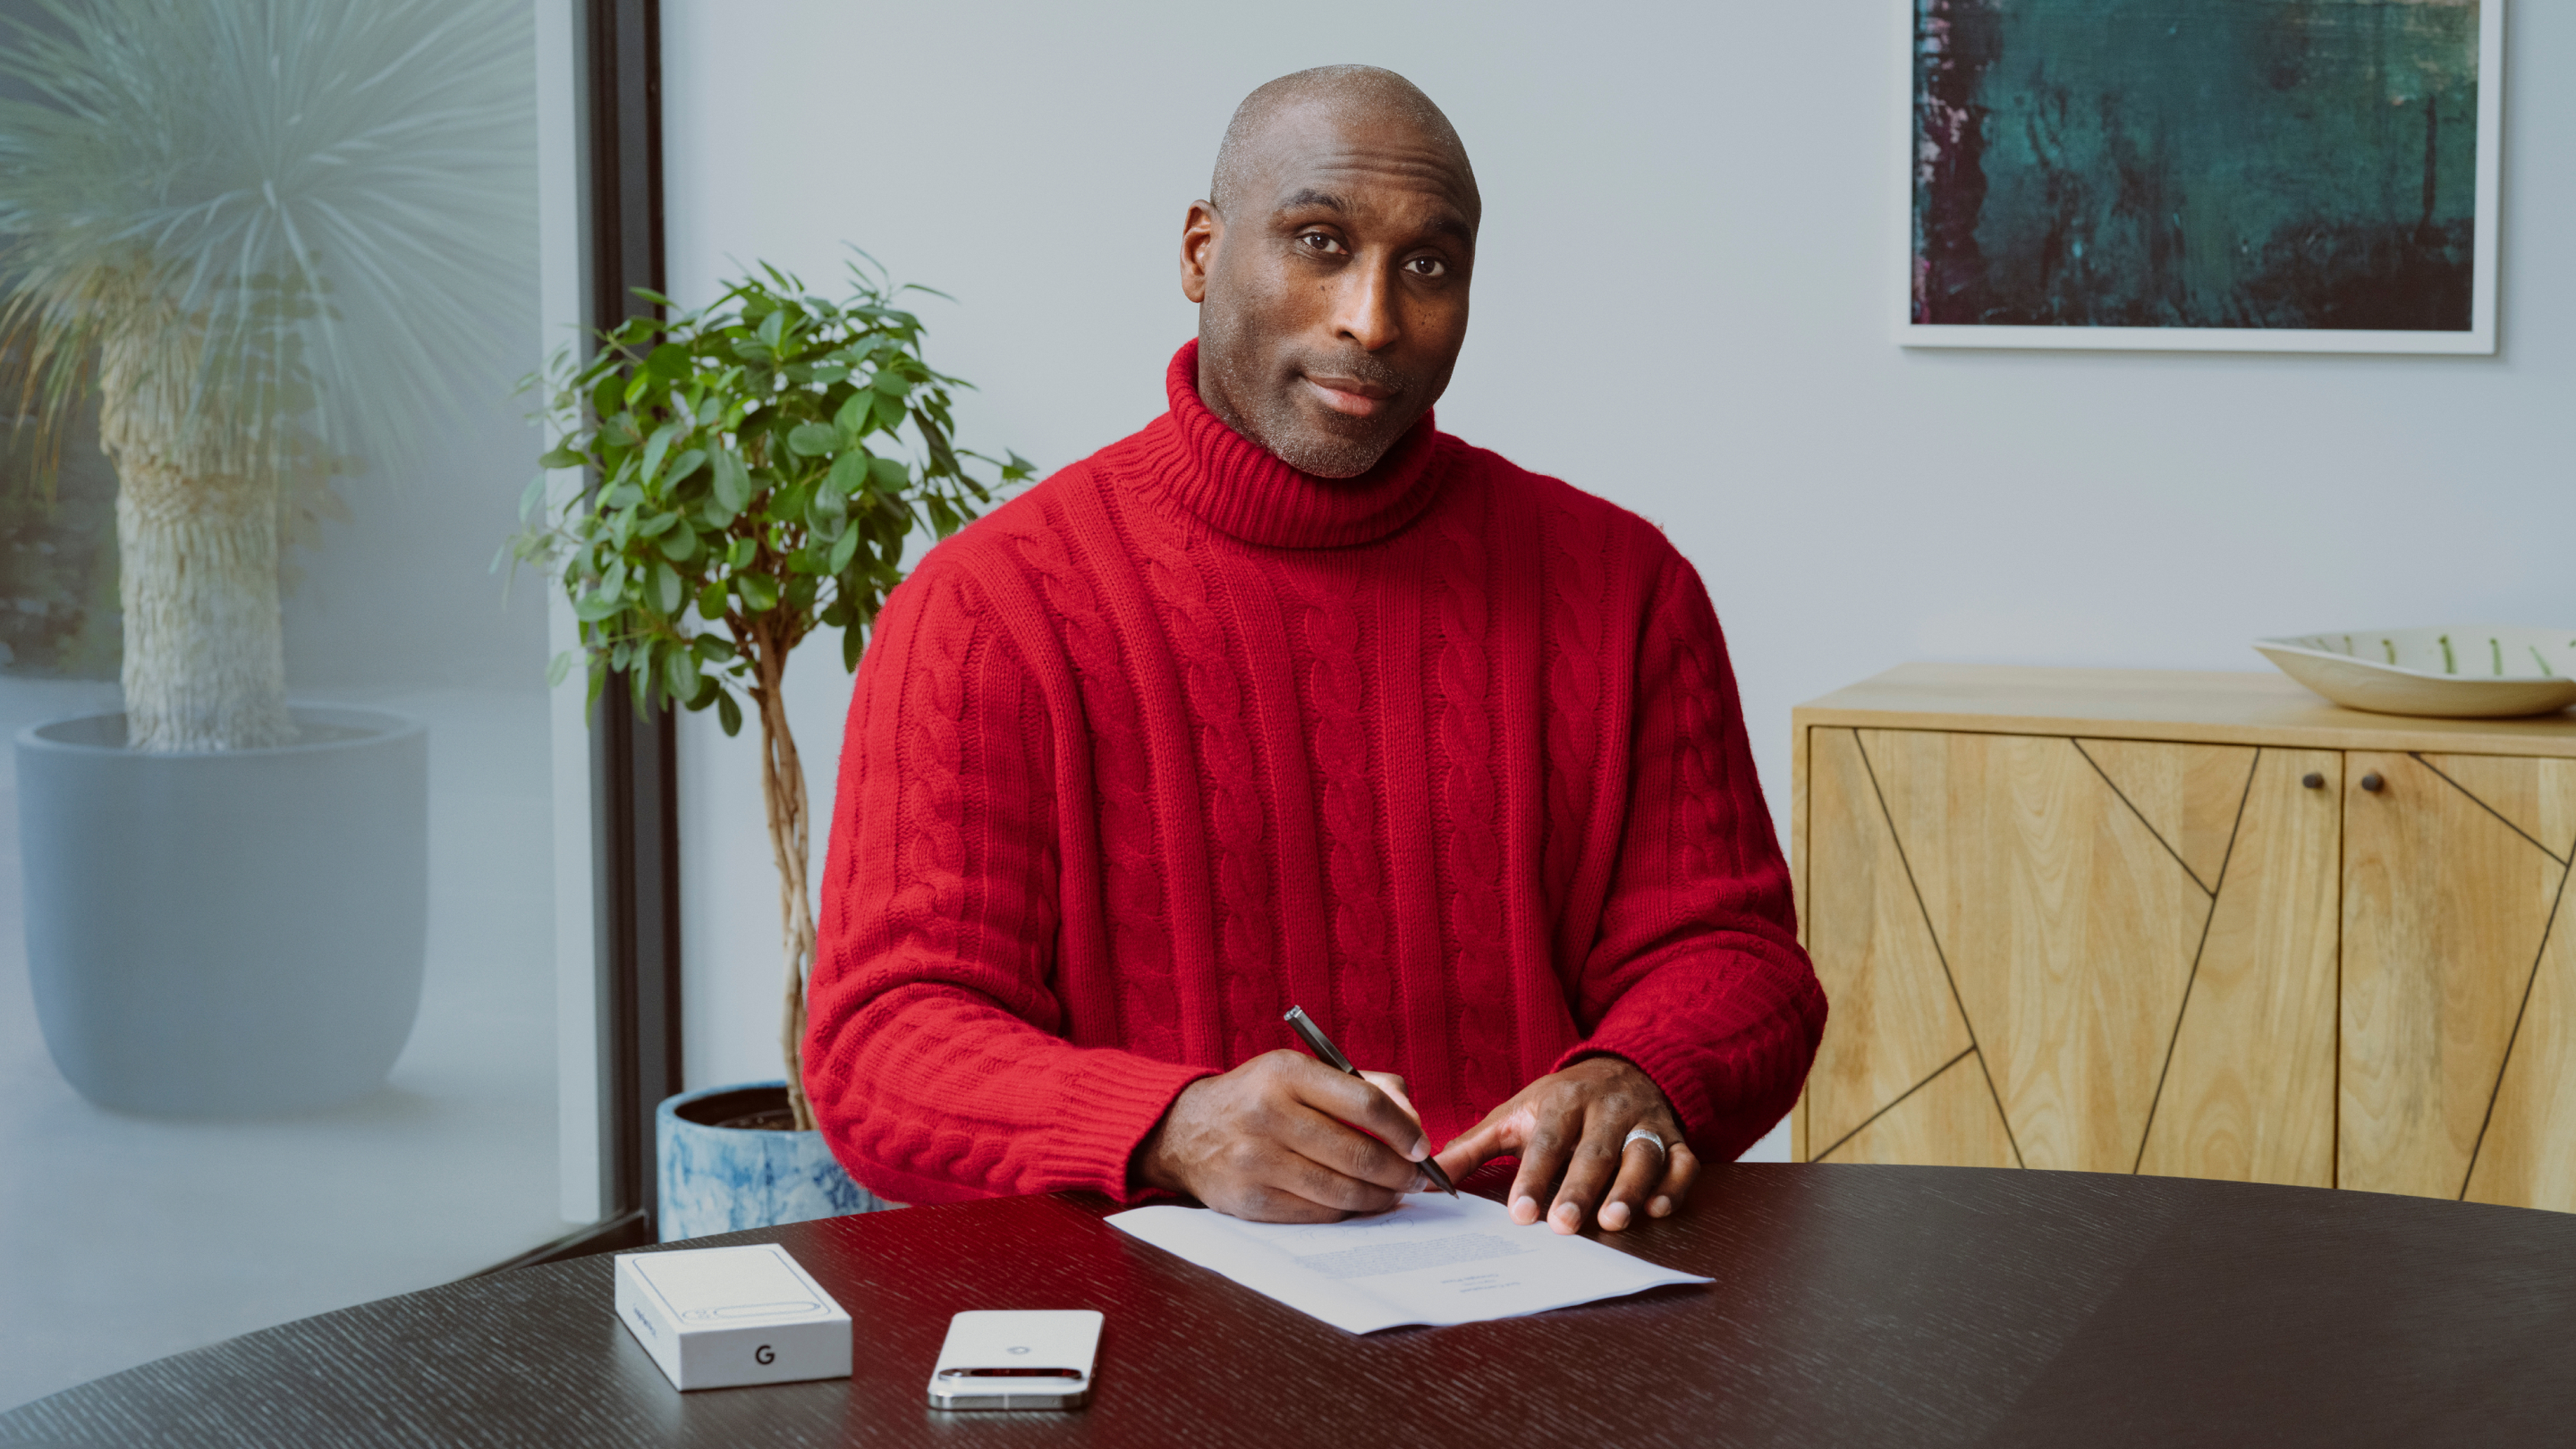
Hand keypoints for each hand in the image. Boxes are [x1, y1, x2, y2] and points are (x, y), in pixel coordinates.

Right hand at [1135, 1050, 1433, 1221]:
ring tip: (1392, 1194)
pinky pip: (1316, 1213)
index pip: (1365, 1104)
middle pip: (1357, 1153)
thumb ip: (1360, 1085)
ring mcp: (1255, 1160)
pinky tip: (1356, 1204)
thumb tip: (1411, 1121)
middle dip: (1398, 1172)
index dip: (1403, 1130)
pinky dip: (1345, 1212)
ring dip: (1378, 1198)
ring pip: (1341, 1191)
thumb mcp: (1298, 1071)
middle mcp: (1267, 1114)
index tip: (1421, 1146)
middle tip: (1414, 1178)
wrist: (1185, 1132)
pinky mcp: (1249, 1199)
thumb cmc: (1258, 1098)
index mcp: (1285, 1073)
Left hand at [1433, 1056, 1696, 1233]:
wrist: (1619, 1069)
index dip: (1534, 1176)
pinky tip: (1657, 1208)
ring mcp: (1645, 1124)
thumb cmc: (1557, 1104)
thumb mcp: (1512, 1116)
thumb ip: (1472, 1149)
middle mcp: (1606, 1110)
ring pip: (1642, 1156)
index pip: (1547, 1140)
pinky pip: (1683, 1163)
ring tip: (1613, 1222)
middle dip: (1579, 1189)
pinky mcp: (1675, 1139)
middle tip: (1563, 1226)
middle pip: (1594, 1152)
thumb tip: (1427, 1179)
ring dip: (1630, 1189)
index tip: (1520, 1212)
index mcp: (1562, 1102)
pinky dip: (1674, 1186)